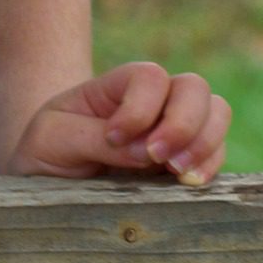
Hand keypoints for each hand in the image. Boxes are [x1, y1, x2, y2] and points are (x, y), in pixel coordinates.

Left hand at [7, 62, 230, 186]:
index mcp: (117, 87)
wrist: (49, 185)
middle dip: (183, 122)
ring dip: (205, 142)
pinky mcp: (185, 163)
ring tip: (178, 174)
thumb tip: (148, 153)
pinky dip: (210, 166)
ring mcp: (174, 131)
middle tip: (158, 157)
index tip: (113, 137)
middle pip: (194, 88)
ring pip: (216, 114)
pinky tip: (189, 186)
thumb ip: (93, 139)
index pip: (149, 76)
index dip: (140, 107)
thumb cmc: (46, 153)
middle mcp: (154, 103)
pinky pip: (216, 153)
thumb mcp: (52, 139)